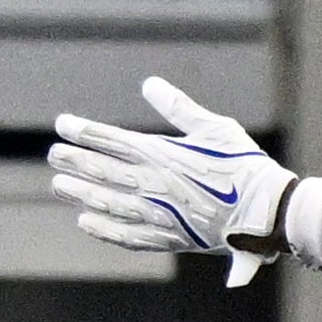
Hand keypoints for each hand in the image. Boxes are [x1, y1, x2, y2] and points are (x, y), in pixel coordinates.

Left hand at [50, 75, 288, 282]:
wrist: (267, 210)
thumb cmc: (245, 165)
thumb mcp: (214, 127)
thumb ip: (178, 107)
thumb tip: (149, 84)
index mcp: (163, 154)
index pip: (112, 140)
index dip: (85, 132)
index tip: (63, 125)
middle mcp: (154, 185)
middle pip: (103, 171)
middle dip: (75, 162)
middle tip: (54, 156)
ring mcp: (159, 214)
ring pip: (109, 203)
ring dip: (82, 194)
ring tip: (61, 187)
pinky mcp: (170, 237)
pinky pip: (129, 235)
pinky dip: (105, 229)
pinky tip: (87, 222)